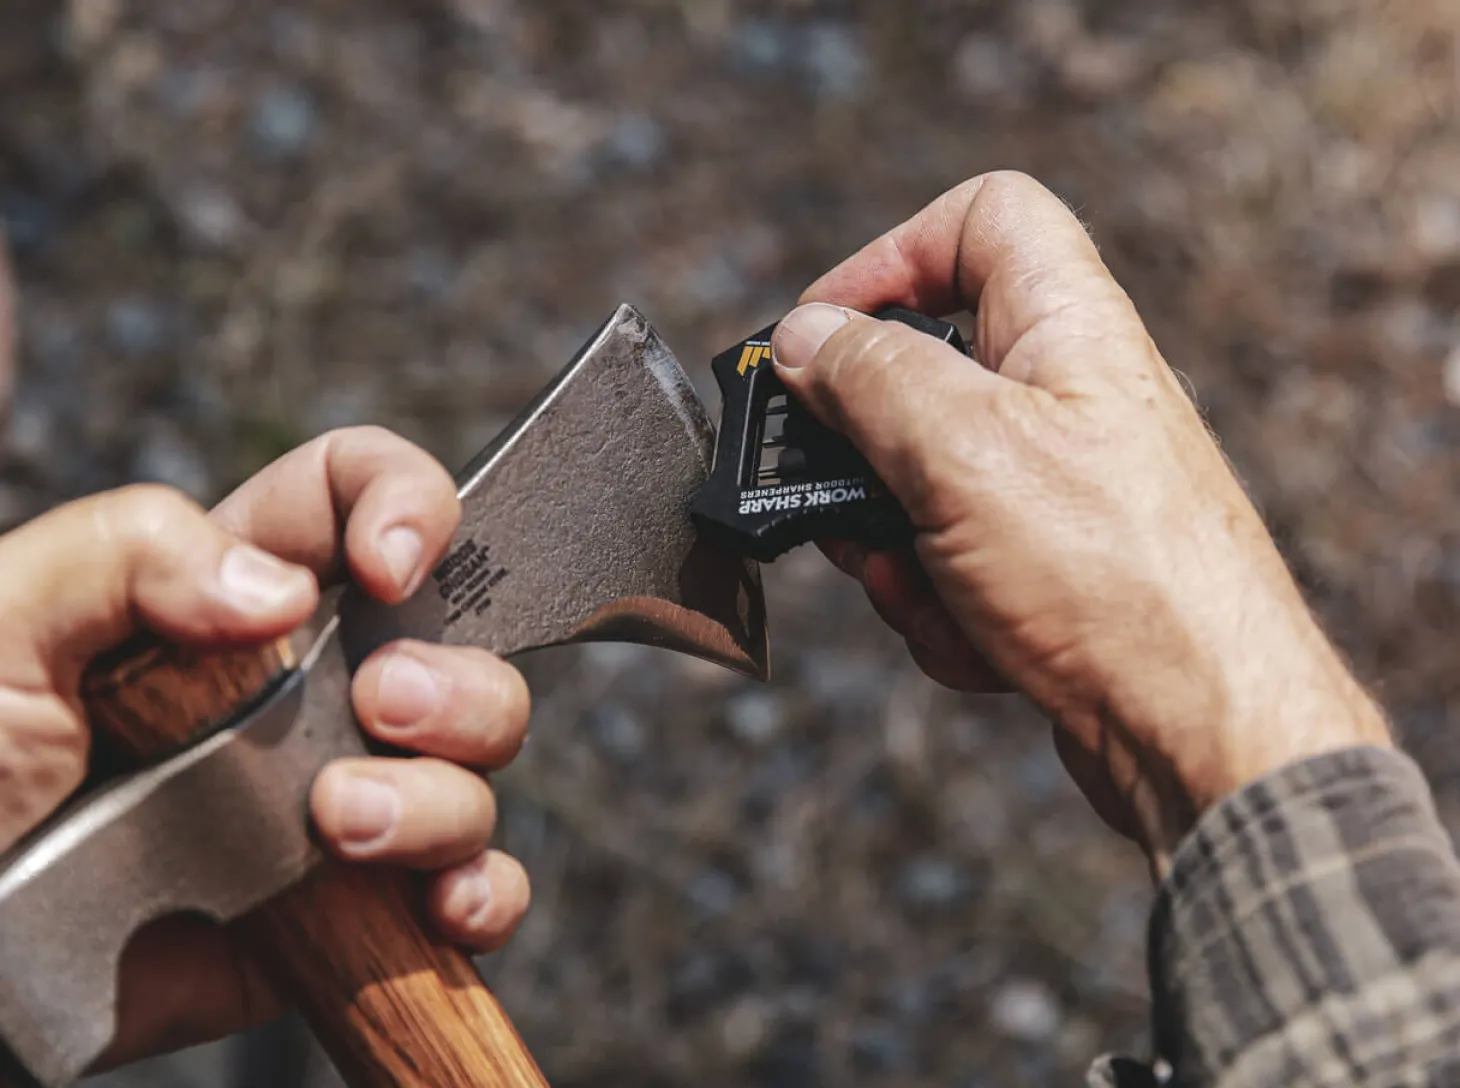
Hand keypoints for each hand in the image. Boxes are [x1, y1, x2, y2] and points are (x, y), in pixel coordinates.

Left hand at [0, 426, 530, 1066]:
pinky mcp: (345, 908)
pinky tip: (437, 906)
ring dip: (442, 798)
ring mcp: (334, 799)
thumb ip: (130, 551)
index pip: (358, 495)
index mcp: (226, 591)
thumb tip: (283, 593)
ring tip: (341, 828)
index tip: (388, 566)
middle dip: (451, 676)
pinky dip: (486, 896)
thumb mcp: (4, 621)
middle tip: (381, 706)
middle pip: (454, 645)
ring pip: (474, 771)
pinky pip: (471, 889)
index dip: (406, 503)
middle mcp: (303, 690)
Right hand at [774, 172, 1390, 871]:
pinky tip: (982, 647)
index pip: (981, 219)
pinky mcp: (1052, 569)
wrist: (1205, 737)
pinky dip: (945, 608)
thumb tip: (803, 336)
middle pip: (927, 370)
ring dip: (897, 548)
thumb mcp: (962, 452)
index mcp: (1067, 326)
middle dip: (867, 452)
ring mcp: (1061, 487)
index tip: (821, 335)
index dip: (890, 255)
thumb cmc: (1113, 578)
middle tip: (844, 501)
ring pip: (925, 483)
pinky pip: (955, 563)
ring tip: (926, 591)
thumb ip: (870, 377)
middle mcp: (1068, 397)